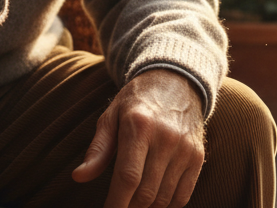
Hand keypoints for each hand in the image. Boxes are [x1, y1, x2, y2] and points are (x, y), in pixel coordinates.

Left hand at [71, 69, 205, 207]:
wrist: (176, 82)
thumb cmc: (136, 102)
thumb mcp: (111, 117)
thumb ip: (97, 149)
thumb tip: (78, 177)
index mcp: (139, 126)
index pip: (128, 177)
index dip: (116, 203)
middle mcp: (166, 138)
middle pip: (146, 193)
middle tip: (119, 205)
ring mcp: (185, 148)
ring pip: (164, 198)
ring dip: (146, 207)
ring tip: (134, 201)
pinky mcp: (197, 157)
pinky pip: (182, 196)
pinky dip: (166, 204)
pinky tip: (153, 197)